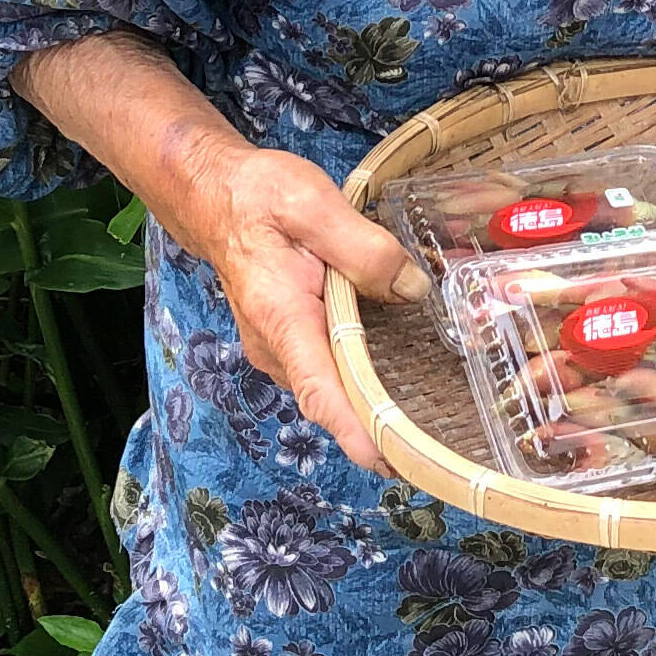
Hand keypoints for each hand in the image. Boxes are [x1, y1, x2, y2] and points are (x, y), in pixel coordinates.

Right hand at [159, 125, 427, 474]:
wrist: (215, 194)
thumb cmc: (258, 196)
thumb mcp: (314, 205)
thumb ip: (366, 249)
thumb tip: (413, 290)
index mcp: (282, 318)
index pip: (320, 390)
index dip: (355, 430)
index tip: (389, 461)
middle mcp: (276, 346)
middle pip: (332, 398)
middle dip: (381, 420)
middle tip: (440, 436)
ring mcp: (279, 348)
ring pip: (331, 385)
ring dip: (373, 397)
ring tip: (430, 409)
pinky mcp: (288, 340)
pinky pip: (326, 368)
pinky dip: (359, 374)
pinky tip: (397, 367)